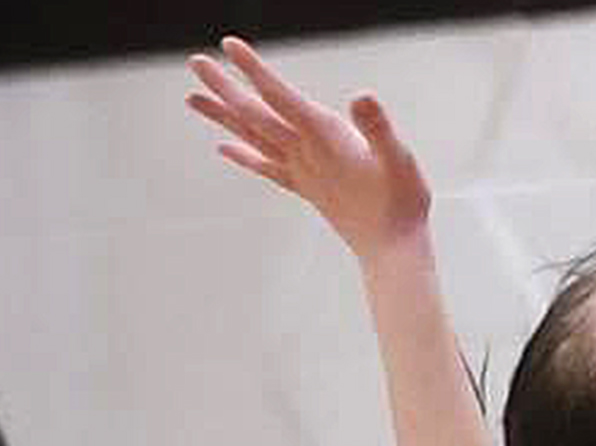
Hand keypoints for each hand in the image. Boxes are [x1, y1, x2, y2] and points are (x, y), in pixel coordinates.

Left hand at [185, 38, 430, 257]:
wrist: (392, 249)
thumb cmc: (402, 203)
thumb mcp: (400, 158)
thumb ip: (378, 128)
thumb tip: (362, 97)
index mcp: (325, 139)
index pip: (281, 97)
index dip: (255, 70)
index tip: (230, 46)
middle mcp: (305, 153)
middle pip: (256, 115)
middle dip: (225, 86)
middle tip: (197, 62)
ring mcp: (302, 172)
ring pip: (253, 138)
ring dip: (222, 116)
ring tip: (193, 99)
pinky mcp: (306, 188)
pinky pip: (266, 167)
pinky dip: (242, 155)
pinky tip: (223, 148)